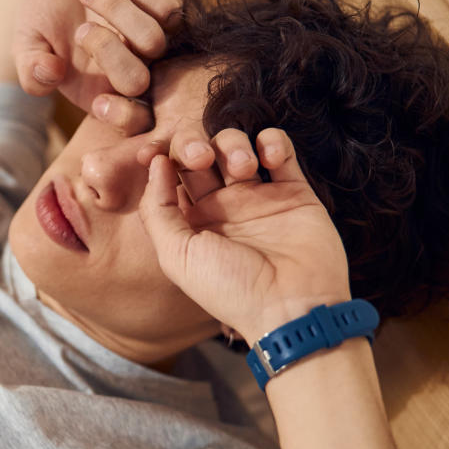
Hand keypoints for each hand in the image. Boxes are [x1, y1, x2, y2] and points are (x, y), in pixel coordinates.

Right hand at [13, 0, 180, 110]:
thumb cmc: (48, 11)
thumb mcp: (27, 40)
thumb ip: (30, 68)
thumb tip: (50, 73)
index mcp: (100, 93)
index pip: (130, 123)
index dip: (121, 117)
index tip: (98, 101)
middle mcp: (134, 73)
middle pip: (137, 81)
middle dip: (105, 51)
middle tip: (80, 30)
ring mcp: (156, 43)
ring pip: (153, 40)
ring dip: (114, 10)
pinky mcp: (170, 12)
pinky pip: (167, 10)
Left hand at [138, 127, 352, 343]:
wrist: (293, 307)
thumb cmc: (230, 288)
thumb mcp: (176, 255)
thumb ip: (158, 208)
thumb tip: (156, 163)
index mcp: (190, 221)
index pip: (169, 174)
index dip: (162, 156)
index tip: (155, 152)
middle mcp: (222, 206)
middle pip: (200, 152)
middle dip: (195, 144)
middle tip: (203, 158)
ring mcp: (258, 196)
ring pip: (236, 145)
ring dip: (233, 144)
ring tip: (245, 168)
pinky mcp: (294, 191)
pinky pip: (279, 149)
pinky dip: (272, 141)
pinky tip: (268, 158)